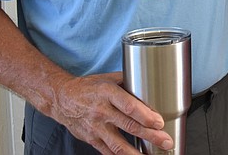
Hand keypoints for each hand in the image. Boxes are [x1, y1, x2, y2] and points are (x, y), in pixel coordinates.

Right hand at [47, 72, 172, 153]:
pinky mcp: (92, 140)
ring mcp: (96, 128)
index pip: (129, 107)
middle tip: (165, 141)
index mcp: (108, 93)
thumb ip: (129, 82)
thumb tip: (151, 84)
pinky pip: (108, 152)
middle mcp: (102, 112)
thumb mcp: (108, 79)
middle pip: (129, 127)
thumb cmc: (88, 88)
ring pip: (118, 145)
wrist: (62, 99)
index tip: (159, 122)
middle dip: (150, 136)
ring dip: (137, 153)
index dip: (146, 116)